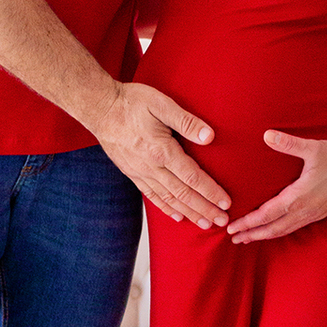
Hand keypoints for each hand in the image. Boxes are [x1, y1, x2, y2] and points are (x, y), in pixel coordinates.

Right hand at [96, 82, 229, 226]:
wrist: (100, 108)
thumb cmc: (131, 102)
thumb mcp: (161, 104)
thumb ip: (186, 121)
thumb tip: (209, 136)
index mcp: (161, 150)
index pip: (192, 177)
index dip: (210, 191)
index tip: (226, 203)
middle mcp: (151, 166)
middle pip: (183, 194)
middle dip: (204, 208)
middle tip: (223, 221)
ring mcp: (140, 172)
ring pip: (169, 199)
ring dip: (189, 213)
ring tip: (206, 224)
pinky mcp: (132, 173)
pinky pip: (152, 196)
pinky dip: (166, 208)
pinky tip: (178, 216)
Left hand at [225, 131, 326, 242]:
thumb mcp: (314, 148)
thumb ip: (289, 143)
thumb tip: (267, 135)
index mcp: (299, 197)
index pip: (267, 215)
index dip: (248, 223)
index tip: (232, 228)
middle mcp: (304, 210)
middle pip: (272, 229)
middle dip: (252, 234)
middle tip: (233, 239)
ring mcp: (312, 214)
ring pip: (284, 230)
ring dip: (264, 235)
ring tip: (249, 238)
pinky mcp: (319, 213)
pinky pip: (294, 227)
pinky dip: (279, 231)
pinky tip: (274, 229)